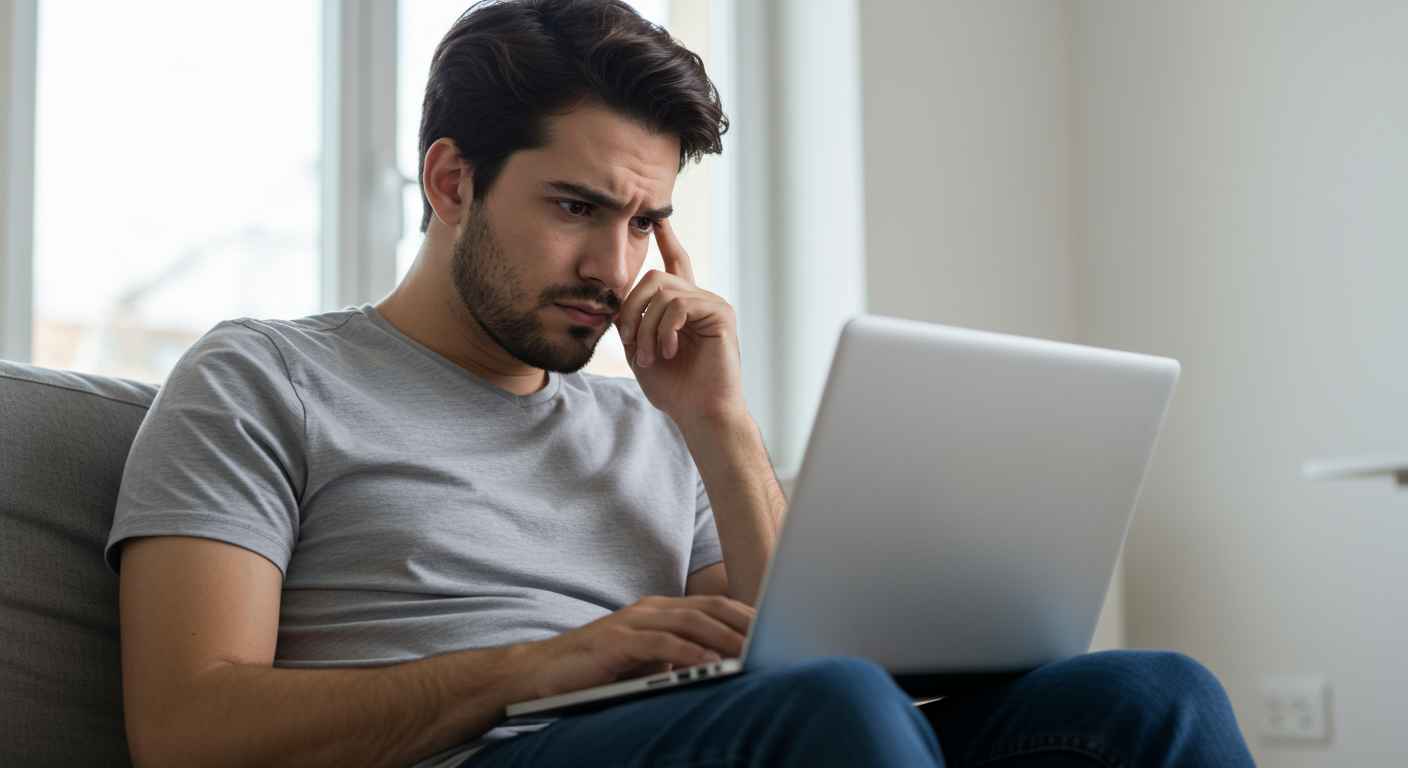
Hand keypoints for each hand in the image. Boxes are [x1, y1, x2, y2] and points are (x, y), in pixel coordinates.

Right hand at [523, 595, 752, 699]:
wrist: (542, 673)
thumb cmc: (598, 671)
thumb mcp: (647, 663)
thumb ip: (678, 659)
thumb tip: (721, 669)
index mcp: (661, 611)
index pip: (714, 606)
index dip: (746, 616)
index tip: (777, 630)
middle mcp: (651, 609)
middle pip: (709, 608)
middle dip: (745, 623)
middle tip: (775, 639)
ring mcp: (633, 622)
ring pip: (690, 622)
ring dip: (724, 638)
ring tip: (752, 651)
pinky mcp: (617, 641)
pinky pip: (661, 644)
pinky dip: (689, 653)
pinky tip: (710, 663)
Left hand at [617, 220, 745, 425]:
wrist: (698, 412)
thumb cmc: (673, 387)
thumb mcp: (639, 349)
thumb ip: (631, 321)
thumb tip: (616, 298)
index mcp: (681, 306)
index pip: (675, 263)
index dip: (667, 239)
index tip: (657, 218)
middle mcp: (698, 299)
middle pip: (655, 276)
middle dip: (632, 306)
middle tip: (625, 337)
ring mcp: (711, 304)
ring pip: (664, 292)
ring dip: (646, 327)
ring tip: (649, 355)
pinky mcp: (721, 314)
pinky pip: (681, 304)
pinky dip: (665, 329)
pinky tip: (668, 350)